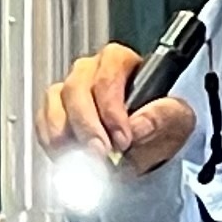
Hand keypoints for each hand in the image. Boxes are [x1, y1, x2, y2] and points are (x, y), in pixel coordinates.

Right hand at [38, 40, 197, 174]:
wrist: (150, 148)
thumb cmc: (163, 124)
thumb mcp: (178, 118)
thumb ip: (162, 116)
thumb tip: (138, 124)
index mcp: (121, 62)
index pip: (108, 76)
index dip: (111, 109)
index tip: (122, 139)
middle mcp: (91, 71)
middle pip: (76, 88)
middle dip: (87, 125)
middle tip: (99, 152)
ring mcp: (69, 90)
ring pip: (55, 101)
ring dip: (66, 133)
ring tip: (82, 159)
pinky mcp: (55, 113)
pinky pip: (43, 121)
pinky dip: (51, 141)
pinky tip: (67, 156)